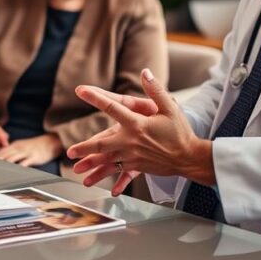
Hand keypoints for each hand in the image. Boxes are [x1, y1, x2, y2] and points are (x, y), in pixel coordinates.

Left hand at [0, 134, 62, 166]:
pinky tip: (13, 173)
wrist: (51, 142)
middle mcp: (18, 148)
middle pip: (3, 155)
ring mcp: (25, 152)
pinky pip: (24, 163)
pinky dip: (17, 168)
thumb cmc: (35, 146)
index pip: (0, 151)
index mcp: (14, 145)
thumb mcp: (22, 147)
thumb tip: (2, 159)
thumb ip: (12, 152)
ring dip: (3, 165)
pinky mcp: (33, 157)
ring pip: (12, 159)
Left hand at [67, 69, 213, 195]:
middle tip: (70, 151)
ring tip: (77, 170)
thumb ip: (155, 90)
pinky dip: (112, 179)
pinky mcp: (138, 166)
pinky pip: (120, 172)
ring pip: (108, 161)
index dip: (95, 98)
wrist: (190, 157)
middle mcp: (131, 141)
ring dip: (91, 165)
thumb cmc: (180, 132)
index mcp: (137, 124)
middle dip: (84, 148)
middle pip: (102, 144)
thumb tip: (145, 72)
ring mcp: (133, 156)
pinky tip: (106, 187)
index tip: (80, 90)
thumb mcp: (170, 108)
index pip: (112, 108)